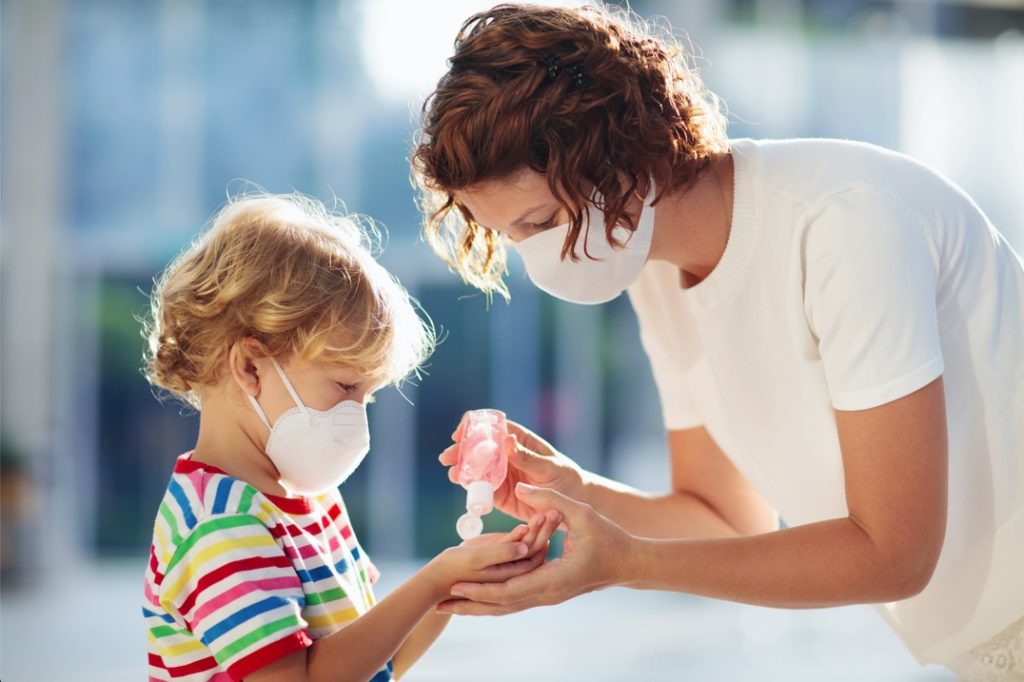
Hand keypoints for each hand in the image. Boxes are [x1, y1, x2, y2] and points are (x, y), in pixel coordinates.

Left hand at [437, 483, 634, 615]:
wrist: (629, 564)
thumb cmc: (610, 538)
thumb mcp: (583, 513)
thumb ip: (551, 500)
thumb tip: (522, 485)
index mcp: (555, 579)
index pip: (511, 589)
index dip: (482, 589)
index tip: (457, 586)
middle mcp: (548, 593)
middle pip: (502, 606)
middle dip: (470, 606)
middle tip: (440, 605)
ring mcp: (548, 596)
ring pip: (507, 608)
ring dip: (478, 608)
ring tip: (449, 608)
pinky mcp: (547, 592)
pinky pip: (515, 601)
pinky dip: (493, 602)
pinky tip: (476, 599)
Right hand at [440, 418, 586, 521]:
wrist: (572, 507)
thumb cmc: (566, 480)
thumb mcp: (550, 467)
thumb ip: (528, 458)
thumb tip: (508, 441)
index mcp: (520, 442)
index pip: (494, 428)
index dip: (475, 427)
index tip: (460, 432)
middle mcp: (507, 457)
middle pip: (479, 449)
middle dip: (461, 451)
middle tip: (447, 457)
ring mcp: (502, 476)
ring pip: (477, 469)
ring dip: (462, 470)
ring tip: (453, 474)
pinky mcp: (501, 495)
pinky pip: (482, 490)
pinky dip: (470, 488)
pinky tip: (462, 487)